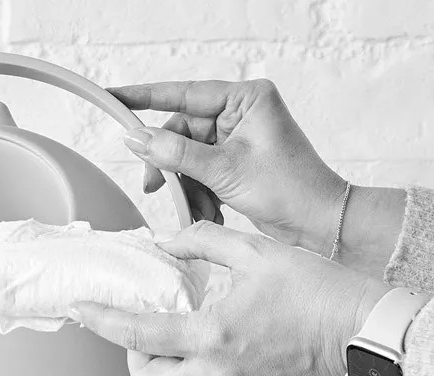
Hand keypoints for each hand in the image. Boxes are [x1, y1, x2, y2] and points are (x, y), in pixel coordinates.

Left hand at [68, 222, 389, 375]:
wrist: (365, 331)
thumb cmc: (319, 291)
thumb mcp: (257, 251)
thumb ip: (204, 242)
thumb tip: (168, 243)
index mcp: (212, 335)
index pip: (136, 336)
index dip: (100, 322)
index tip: (81, 311)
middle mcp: (216, 373)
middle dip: (132, 359)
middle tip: (142, 329)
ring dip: (168, 362)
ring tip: (184, 328)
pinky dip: (201, 364)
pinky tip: (221, 338)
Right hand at [108, 79, 347, 253]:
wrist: (318, 222)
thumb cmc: (288, 188)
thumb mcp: (225, 170)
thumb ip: (177, 154)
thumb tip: (137, 138)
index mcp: (246, 99)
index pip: (185, 94)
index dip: (146, 97)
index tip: (115, 98)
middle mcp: (241, 114)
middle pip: (182, 131)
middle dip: (168, 163)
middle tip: (154, 186)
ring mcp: (238, 139)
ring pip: (188, 157)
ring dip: (184, 185)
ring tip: (189, 209)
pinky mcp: (235, 163)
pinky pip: (200, 173)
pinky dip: (197, 193)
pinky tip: (204, 212)